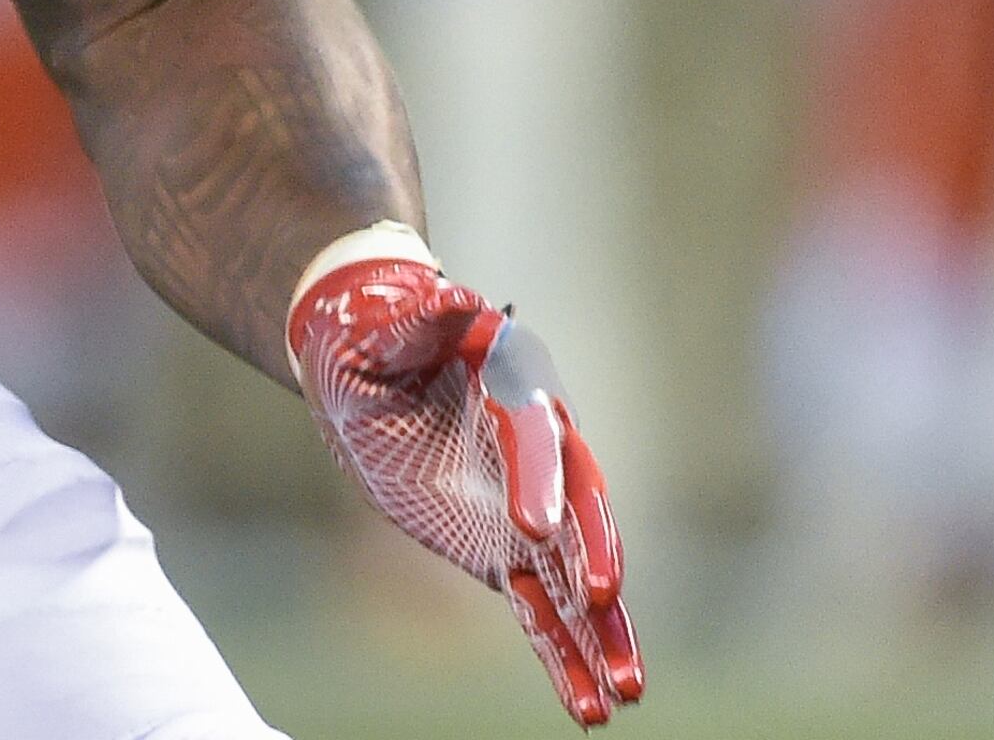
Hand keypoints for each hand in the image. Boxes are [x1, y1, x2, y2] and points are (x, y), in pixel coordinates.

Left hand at [290, 250, 642, 725]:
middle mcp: (537, 454)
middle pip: (580, 511)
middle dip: (595, 557)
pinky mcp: (503, 552)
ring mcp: (525, 510)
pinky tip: (589, 708)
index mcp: (514, 391)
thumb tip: (450, 295)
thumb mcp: (381, 320)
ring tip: (627, 693)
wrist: (366, 359)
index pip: (535, 441)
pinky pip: (540, 612)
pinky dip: (563, 658)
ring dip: (602, 634)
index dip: (538, 482)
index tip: (533, 529)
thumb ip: (418, 315)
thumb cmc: (372, 330)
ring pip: (572, 577)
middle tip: (605, 601)